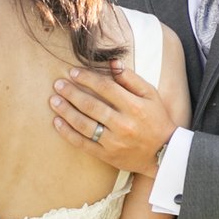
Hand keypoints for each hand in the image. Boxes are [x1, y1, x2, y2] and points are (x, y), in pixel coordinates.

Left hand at [50, 64, 176, 177]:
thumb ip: (131, 78)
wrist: (164, 153)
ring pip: (84, 124)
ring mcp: (114, 142)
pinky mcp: (107, 155)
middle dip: (71, 93)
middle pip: (91, 105)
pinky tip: (57, 122)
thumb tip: (112, 62)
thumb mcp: (150, 95)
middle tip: (57, 84)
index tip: (72, 72)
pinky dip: (68, 133)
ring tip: (54, 100)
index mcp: (134, 106)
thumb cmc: (157, 119)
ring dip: (66, 111)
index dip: (87, 78)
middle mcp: (123, 124)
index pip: (106, 87)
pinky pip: (83, 143)